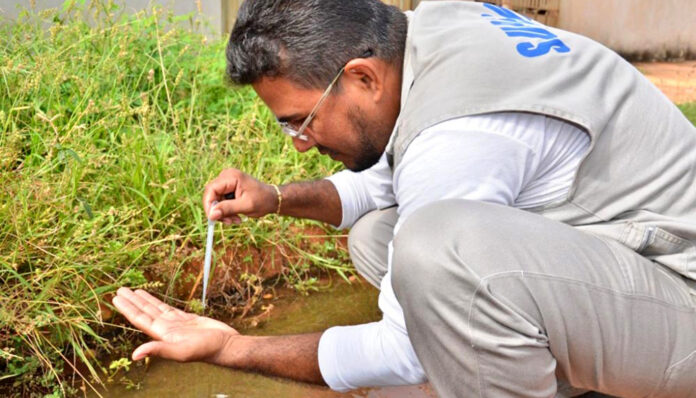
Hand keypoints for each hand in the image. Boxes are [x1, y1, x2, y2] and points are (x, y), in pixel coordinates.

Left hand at [112, 287, 238, 362]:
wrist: (225, 345)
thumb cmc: (206, 349)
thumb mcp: (181, 351)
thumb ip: (158, 350)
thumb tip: (134, 355)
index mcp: (162, 335)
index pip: (140, 319)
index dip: (128, 309)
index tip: (116, 298)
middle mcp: (166, 329)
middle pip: (145, 312)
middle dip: (131, 302)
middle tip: (119, 290)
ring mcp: (175, 323)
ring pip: (155, 308)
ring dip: (143, 300)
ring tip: (131, 290)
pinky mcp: (186, 318)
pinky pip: (167, 307)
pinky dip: (158, 301)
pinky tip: (151, 297)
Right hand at [203, 168, 278, 224]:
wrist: (273, 199)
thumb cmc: (263, 200)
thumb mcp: (246, 206)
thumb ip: (228, 209)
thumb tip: (211, 215)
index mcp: (231, 177)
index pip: (211, 189)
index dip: (209, 204)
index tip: (213, 218)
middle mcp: (226, 176)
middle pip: (212, 195)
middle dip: (218, 211)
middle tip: (228, 222)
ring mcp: (227, 182)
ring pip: (216, 200)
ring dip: (224, 213)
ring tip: (236, 220)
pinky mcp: (228, 189)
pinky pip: (221, 201)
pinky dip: (227, 211)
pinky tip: (236, 216)